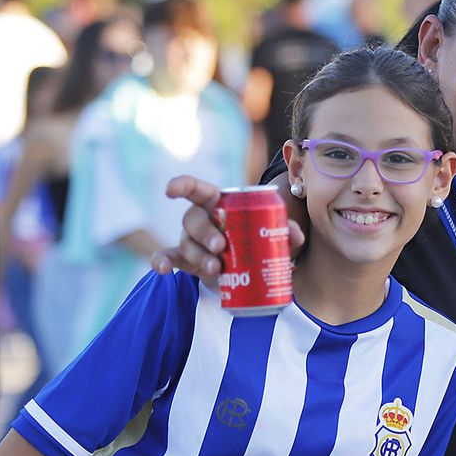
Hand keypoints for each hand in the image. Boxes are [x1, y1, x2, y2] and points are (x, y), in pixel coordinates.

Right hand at [149, 175, 305, 287]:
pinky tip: (162, 270)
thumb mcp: (274, 234)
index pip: (196, 188)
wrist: (249, 269)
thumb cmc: (258, 240)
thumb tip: (295, 234)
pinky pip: (168, 258)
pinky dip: (161, 262)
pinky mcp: (186, 261)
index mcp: (217, 203)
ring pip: (186, 243)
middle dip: (205, 232)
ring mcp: (190, 240)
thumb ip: (286, 231)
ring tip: (216, 268)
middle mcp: (200, 218)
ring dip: (199, 255)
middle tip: (220, 246)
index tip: (171, 190)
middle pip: (192, 219)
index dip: (182, 185)